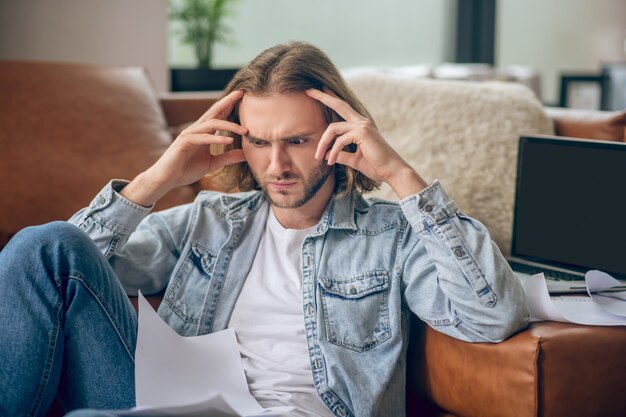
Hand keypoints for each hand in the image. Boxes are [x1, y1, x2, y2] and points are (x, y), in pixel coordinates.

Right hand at [122, 90, 247, 205]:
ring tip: (244, 131)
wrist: (167, 179)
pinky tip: (229, 140)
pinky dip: (217, 138)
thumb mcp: (212, 163)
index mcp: (204, 132)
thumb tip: (246, 155)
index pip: (219, 115)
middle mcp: (197, 129)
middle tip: (242, 92)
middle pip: (215, 111)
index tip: (243, 97)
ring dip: (229, 125)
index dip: (230, 105)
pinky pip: (203, 138)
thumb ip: (228, 158)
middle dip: (228, 101)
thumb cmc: (186, 170)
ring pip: (212, 123)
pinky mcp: (184, 142)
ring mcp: (190, 134)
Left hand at [305, 88, 427, 197]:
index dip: (331, 98)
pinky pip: (339, 141)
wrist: (392, 171)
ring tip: (318, 156)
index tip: (321, 89)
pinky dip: (333, 152)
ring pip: (332, 128)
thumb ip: (341, 155)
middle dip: (323, 97)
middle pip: (338, 104)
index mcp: (360, 125)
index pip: (343, 108)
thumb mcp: (354, 159)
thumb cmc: (376, 166)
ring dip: (323, 143)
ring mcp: (362, 125)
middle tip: (308, 90)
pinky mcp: (362, 133)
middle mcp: (361, 121)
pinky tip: (330, 161)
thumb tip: (327, 155)